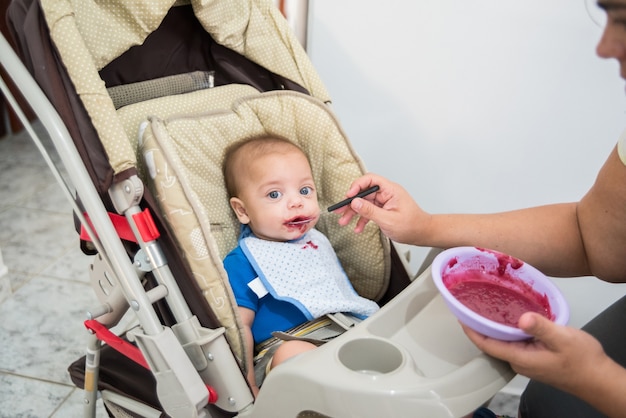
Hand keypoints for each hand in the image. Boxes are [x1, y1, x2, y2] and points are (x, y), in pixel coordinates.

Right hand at [336, 173, 428, 243]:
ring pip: (364, 203)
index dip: (357, 186)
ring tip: (344, 221)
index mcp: (390, 190)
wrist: (422, 234)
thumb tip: (355, 202)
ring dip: (353, 212)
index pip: (370, 180)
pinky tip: (357, 228)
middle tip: (339, 211)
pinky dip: (362, 219)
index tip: (348, 196)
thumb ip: (370, 211)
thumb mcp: (388, 220)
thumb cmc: (411, 226)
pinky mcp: (383, 210)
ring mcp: (384, 201)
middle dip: (351, 202)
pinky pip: (369, 211)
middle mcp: (386, 193)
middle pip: (364, 193)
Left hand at [462, 312, 608, 395]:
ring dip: (492, 326)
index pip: (487, 344)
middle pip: (490, 343)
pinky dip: (507, 329)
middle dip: (478, 325)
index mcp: (520, 358)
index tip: (461, 316)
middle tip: (470, 305)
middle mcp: (519, 361)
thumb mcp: (563, 339)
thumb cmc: (583, 362)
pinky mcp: (534, 358)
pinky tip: (509, 317)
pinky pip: (514, 342)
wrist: (599, 379)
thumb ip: (542, 327)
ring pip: (502, 342)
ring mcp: (526, 361)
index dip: (471, 330)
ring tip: (485, 307)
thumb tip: (522, 318)